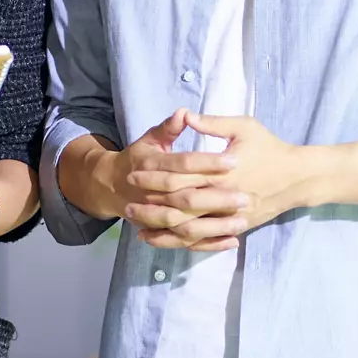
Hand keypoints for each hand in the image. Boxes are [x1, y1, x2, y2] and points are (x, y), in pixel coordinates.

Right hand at [103, 109, 243, 252]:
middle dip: (217, 198)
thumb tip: (184, 113)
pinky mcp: (163, 231)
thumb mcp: (151, 139)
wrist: (112, 186)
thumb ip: (168, 128)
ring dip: (215, 226)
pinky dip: (209, 244)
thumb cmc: (139, 158)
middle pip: (187, 197)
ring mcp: (156, 215)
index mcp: (151, 164)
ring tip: (243, 220)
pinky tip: (232, 240)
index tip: (234, 160)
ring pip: (187, 224)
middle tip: (245, 196)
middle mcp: (152, 193)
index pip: (183, 163)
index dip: (208, 162)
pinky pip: (186, 242)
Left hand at [129, 113, 309, 251]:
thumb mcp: (243, 127)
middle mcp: (223, 197)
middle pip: (178, 207)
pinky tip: (164, 241)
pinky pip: (204, 241)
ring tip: (138, 226)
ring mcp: (230, 216)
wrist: (299, 176)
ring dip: (161, 230)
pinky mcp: (236, 227)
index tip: (133, 174)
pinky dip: (182, 243)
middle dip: (150, 207)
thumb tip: (184, 115)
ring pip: (188, 230)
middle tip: (127, 204)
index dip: (154, 177)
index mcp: (220, 171)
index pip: (179, 177)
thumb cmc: (271, 148)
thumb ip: (212, 123)